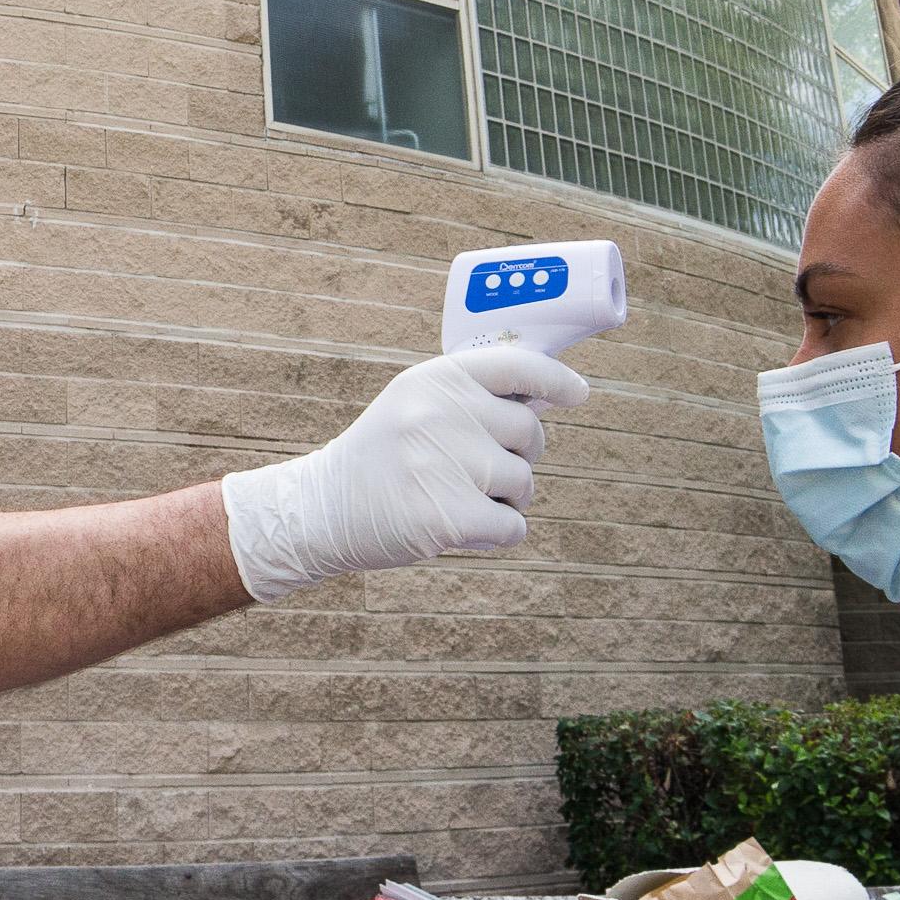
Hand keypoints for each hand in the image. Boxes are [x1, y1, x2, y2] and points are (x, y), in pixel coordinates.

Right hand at [219, 346, 587, 601]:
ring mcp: (447, 464)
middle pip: (529, 433)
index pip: (517, 366)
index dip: (555, 380)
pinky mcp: (450, 517)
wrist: (321, 511)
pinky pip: (514, 526)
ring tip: (457, 498)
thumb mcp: (416, 406)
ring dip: (504, 499)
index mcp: (436, 379)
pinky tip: (457, 527)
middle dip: (518, 456)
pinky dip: (496, 534)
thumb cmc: (382, 458)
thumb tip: (549, 399)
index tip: (577, 395)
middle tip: (476, 471)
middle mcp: (443, 414)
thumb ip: (473, 398)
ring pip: (524, 482)